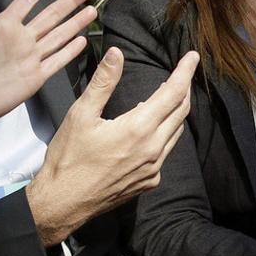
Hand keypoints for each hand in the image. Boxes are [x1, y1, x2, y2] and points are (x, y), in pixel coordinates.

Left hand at [0, 0, 95, 134]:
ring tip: (92, 10)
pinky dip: (70, 52)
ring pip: (59, 36)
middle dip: (69, 1)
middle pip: (51, 15)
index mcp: (3, 25)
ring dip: (75, 23)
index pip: (27, 0)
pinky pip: (57, 61)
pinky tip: (82, 41)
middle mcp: (21, 38)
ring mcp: (30, 58)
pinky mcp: (35, 77)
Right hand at [27, 48, 198, 244]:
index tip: (192, 57)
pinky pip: (164, 153)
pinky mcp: (148, 182)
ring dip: (175, 112)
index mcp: (138, 129)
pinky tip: (149, 130)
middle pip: (180, 112)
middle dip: (184, 89)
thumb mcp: (81, 114)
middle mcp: (152, 150)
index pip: (173, 93)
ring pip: (175, 133)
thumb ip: (103, 82)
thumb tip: (116, 53)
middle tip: (183, 72)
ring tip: (167, 96)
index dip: (185, 72)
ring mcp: (153, 169)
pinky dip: (163, 135)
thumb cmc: (68, 158)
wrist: (62, 202)